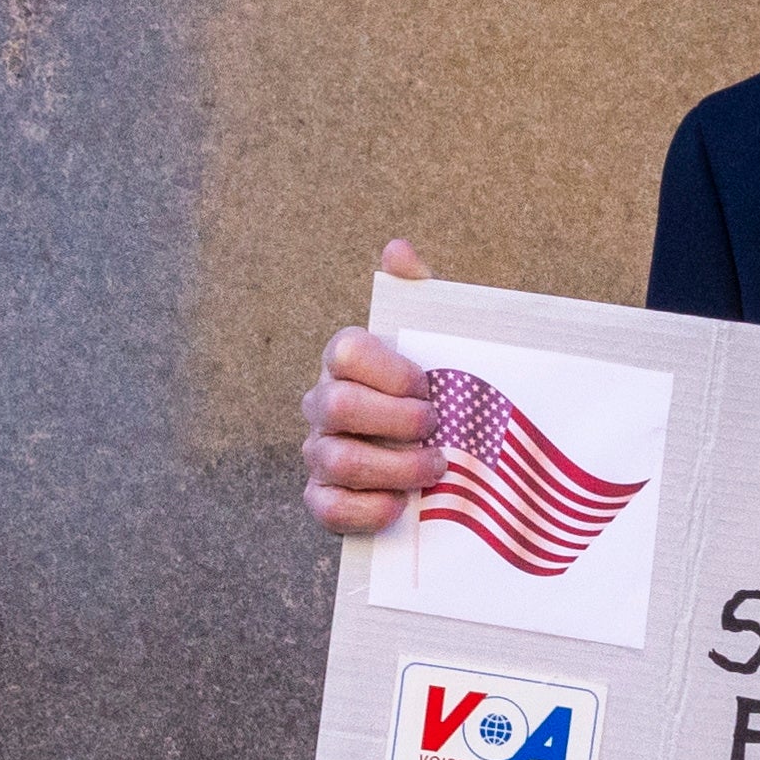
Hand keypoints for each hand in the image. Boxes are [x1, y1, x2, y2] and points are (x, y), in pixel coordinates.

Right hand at [303, 243, 442, 535]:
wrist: (440, 464)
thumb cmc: (435, 396)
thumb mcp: (438, 344)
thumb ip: (420, 297)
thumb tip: (397, 250)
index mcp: (347, 362)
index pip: (346, 349)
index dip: (390, 368)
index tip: (429, 384)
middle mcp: (323, 404)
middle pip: (338, 405)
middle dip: (396, 419)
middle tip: (438, 428)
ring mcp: (318, 452)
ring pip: (336, 459)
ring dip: (394, 466)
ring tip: (436, 468)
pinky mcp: (324, 499)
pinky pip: (326, 507)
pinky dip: (366, 509)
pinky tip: (401, 506)